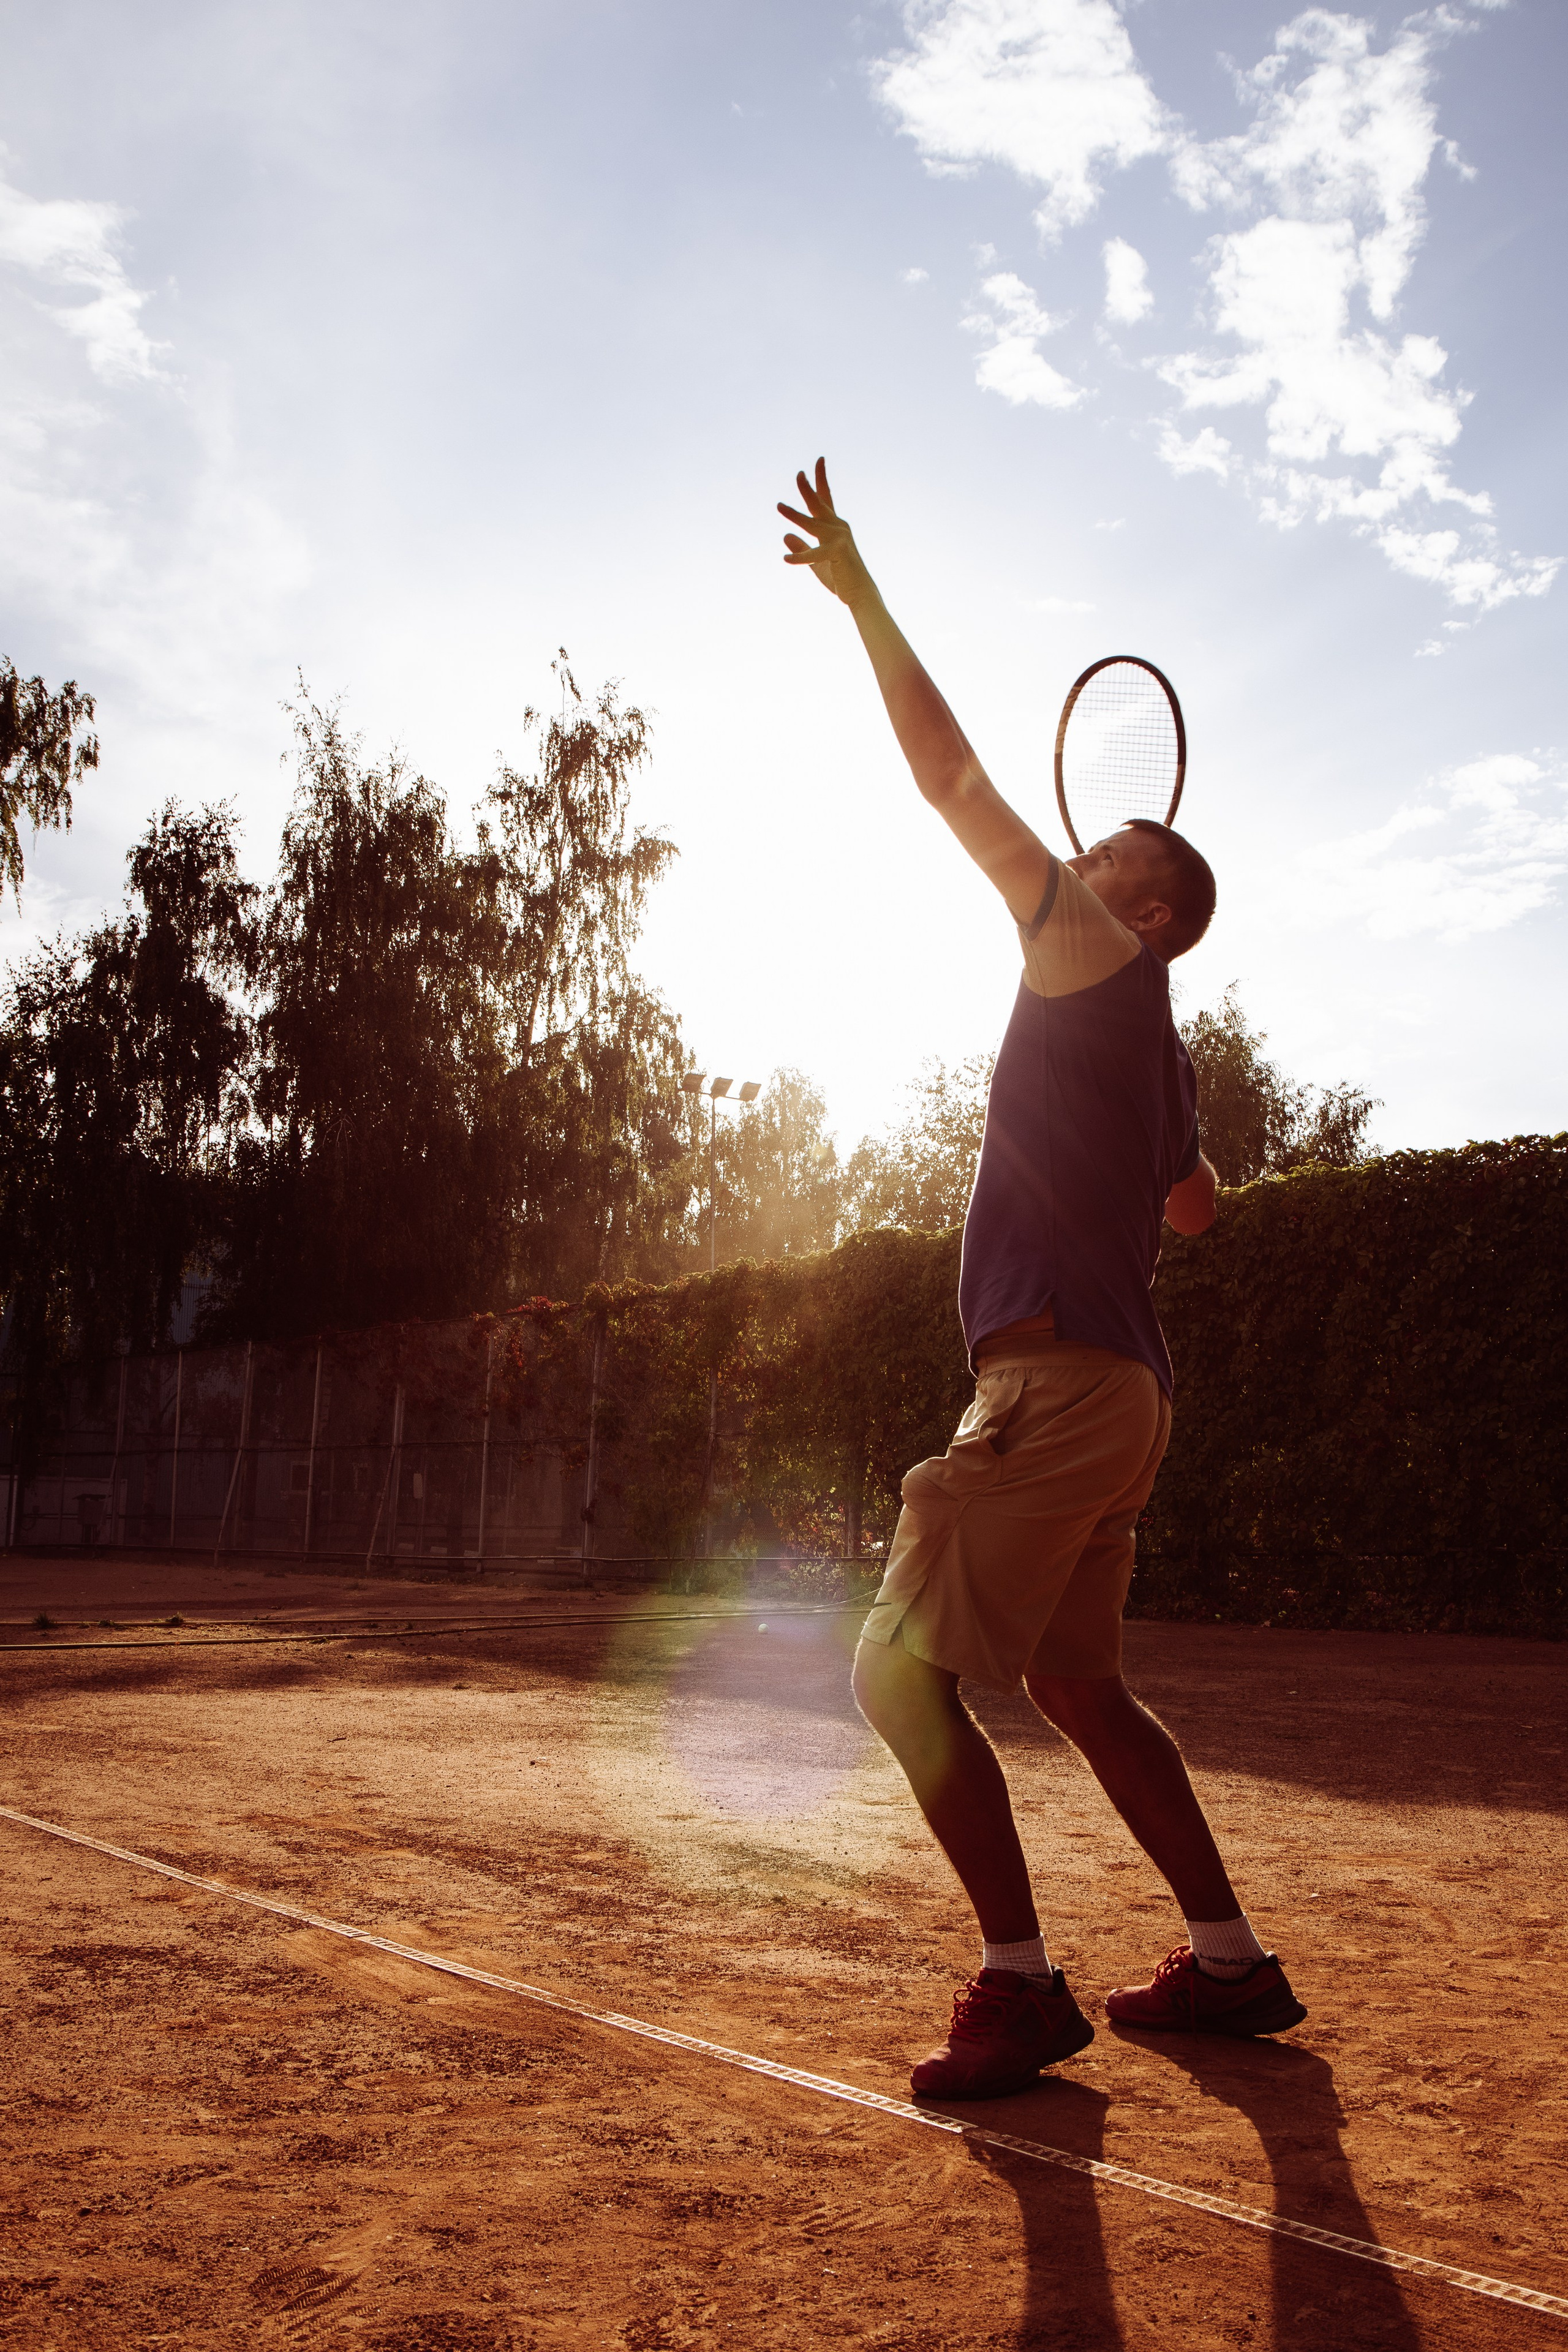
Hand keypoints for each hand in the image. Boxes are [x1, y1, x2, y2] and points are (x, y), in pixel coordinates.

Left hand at [778, 458, 875, 609]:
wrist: (859, 595)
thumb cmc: (841, 578)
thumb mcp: (815, 562)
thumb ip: (802, 548)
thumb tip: (786, 535)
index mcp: (835, 527)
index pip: (825, 499)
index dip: (819, 481)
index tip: (817, 462)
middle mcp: (839, 527)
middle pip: (820, 503)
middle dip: (808, 488)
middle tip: (798, 474)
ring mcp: (839, 538)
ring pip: (812, 522)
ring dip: (795, 515)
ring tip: (779, 506)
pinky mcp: (837, 553)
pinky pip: (814, 554)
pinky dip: (800, 557)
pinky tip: (786, 560)